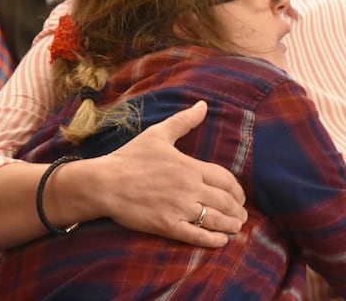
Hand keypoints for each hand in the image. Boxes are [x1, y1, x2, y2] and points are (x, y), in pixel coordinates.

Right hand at [89, 101, 247, 247]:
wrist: (104, 182)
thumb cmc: (130, 157)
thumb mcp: (158, 134)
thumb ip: (184, 121)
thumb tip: (203, 105)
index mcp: (190, 167)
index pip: (225, 179)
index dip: (237, 189)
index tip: (240, 196)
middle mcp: (190, 188)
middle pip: (224, 200)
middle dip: (237, 209)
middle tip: (242, 215)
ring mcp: (179, 208)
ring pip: (214, 219)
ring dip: (230, 224)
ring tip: (237, 227)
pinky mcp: (167, 226)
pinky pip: (196, 235)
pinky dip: (212, 239)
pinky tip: (221, 241)